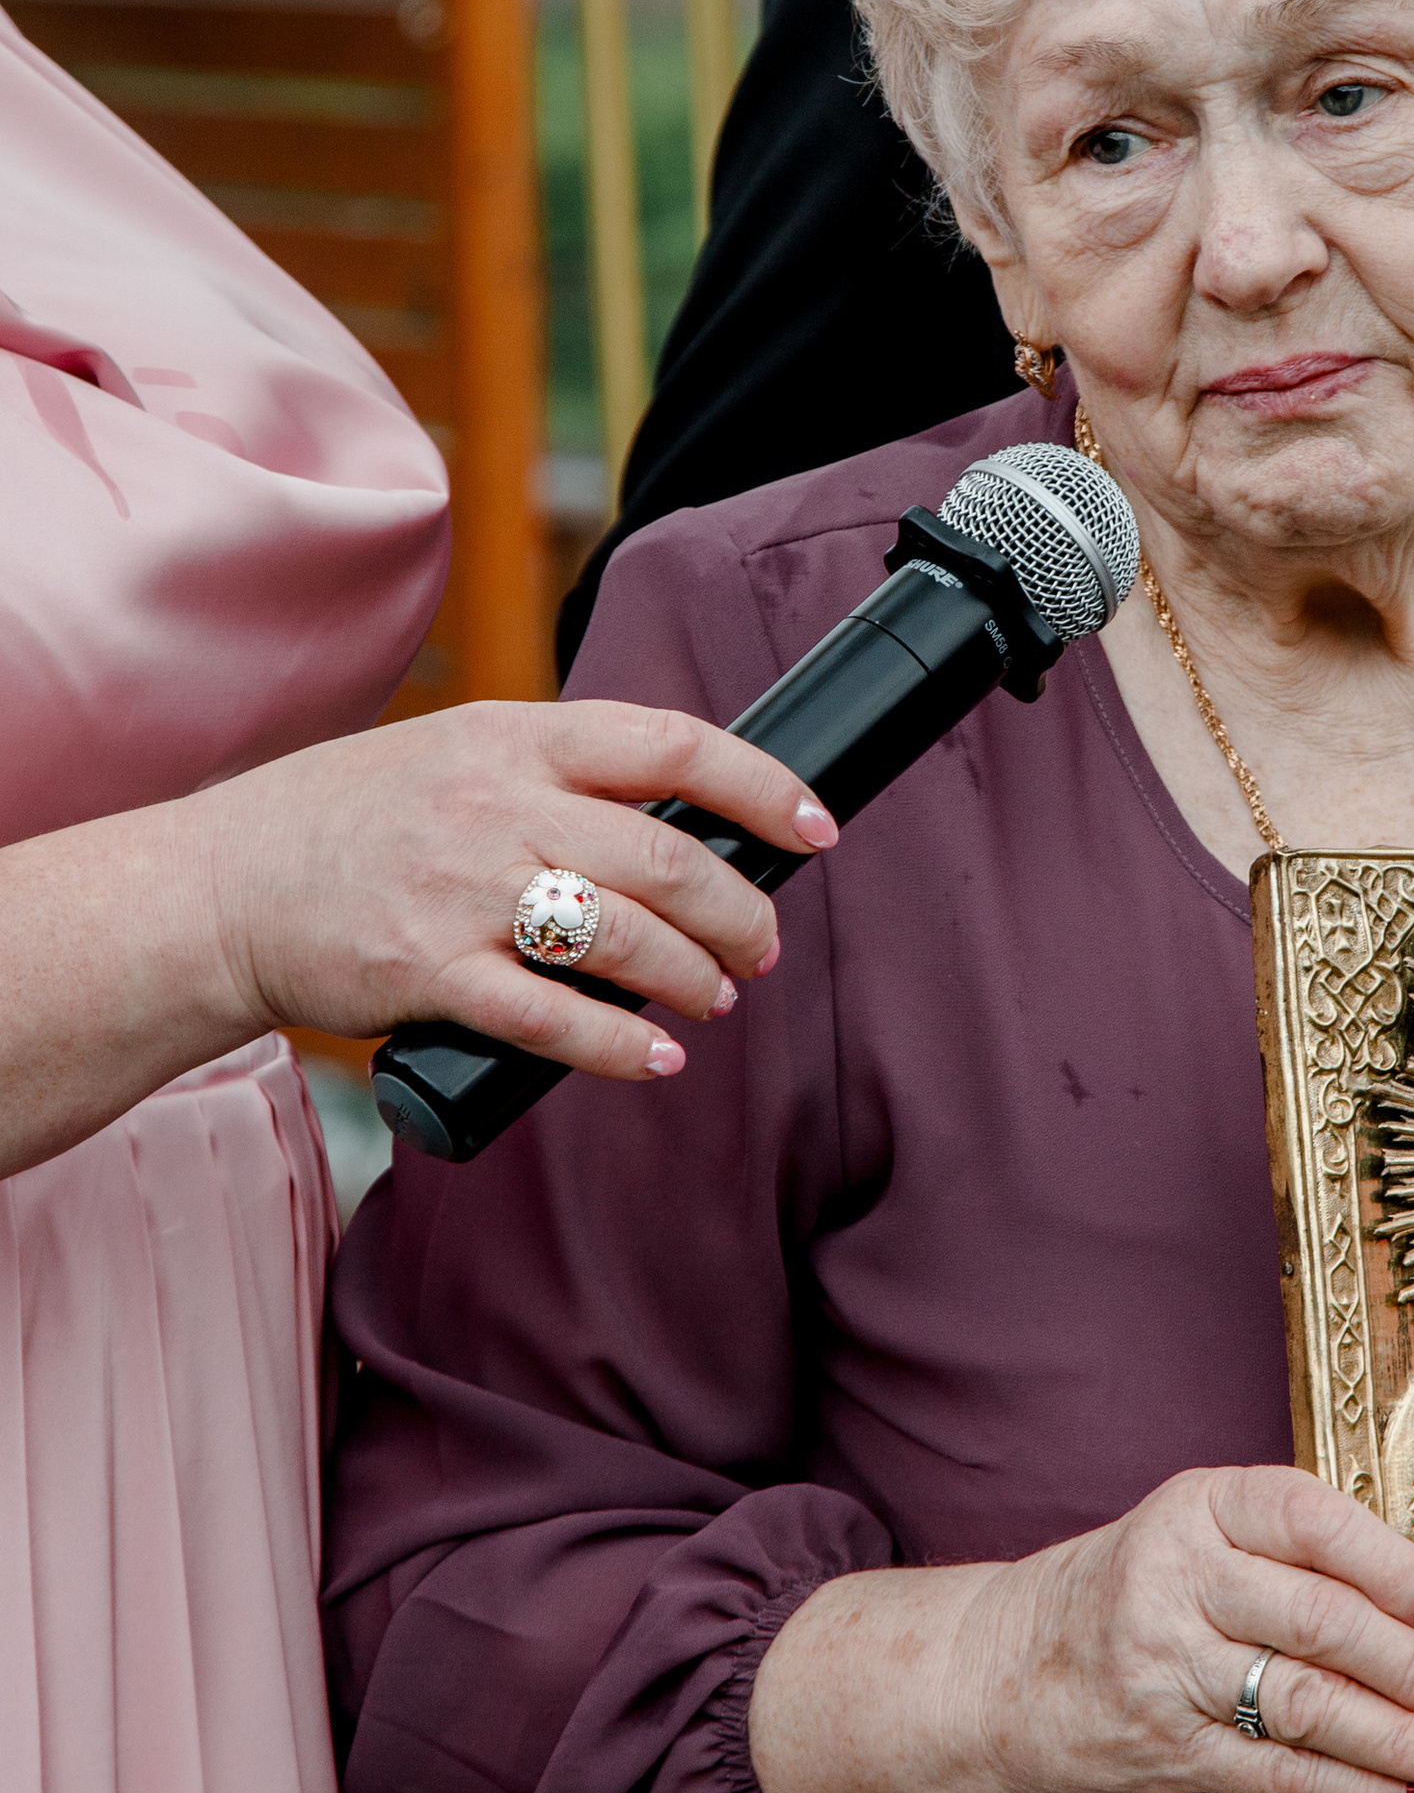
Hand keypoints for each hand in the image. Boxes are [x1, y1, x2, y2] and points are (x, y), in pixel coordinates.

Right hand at [195, 698, 836, 1081]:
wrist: (221, 886)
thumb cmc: (347, 822)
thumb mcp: (454, 754)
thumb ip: (557, 775)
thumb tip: (680, 820)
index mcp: (515, 737)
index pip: (674, 744)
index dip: (764, 787)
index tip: (814, 829)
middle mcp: (497, 807)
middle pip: (668, 858)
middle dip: (742, 913)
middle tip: (760, 946)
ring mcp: (464, 893)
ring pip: (627, 938)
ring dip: (695, 979)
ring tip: (714, 998)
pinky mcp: (430, 975)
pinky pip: (556, 1019)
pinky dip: (623, 1045)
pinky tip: (655, 1056)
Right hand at [751, 1465, 1413, 1792]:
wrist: (1002, 1670)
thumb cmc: (1136, 1590)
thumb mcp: (1199, 1532)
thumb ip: (1296, 1552)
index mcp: (1198, 1507)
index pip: (1310, 1520)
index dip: (1392, 1565)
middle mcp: (1175, 1580)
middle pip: (1320, 1624)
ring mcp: (1164, 1669)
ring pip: (1309, 1707)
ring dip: (1402, 1742)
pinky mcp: (1165, 1749)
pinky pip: (1278, 1776)